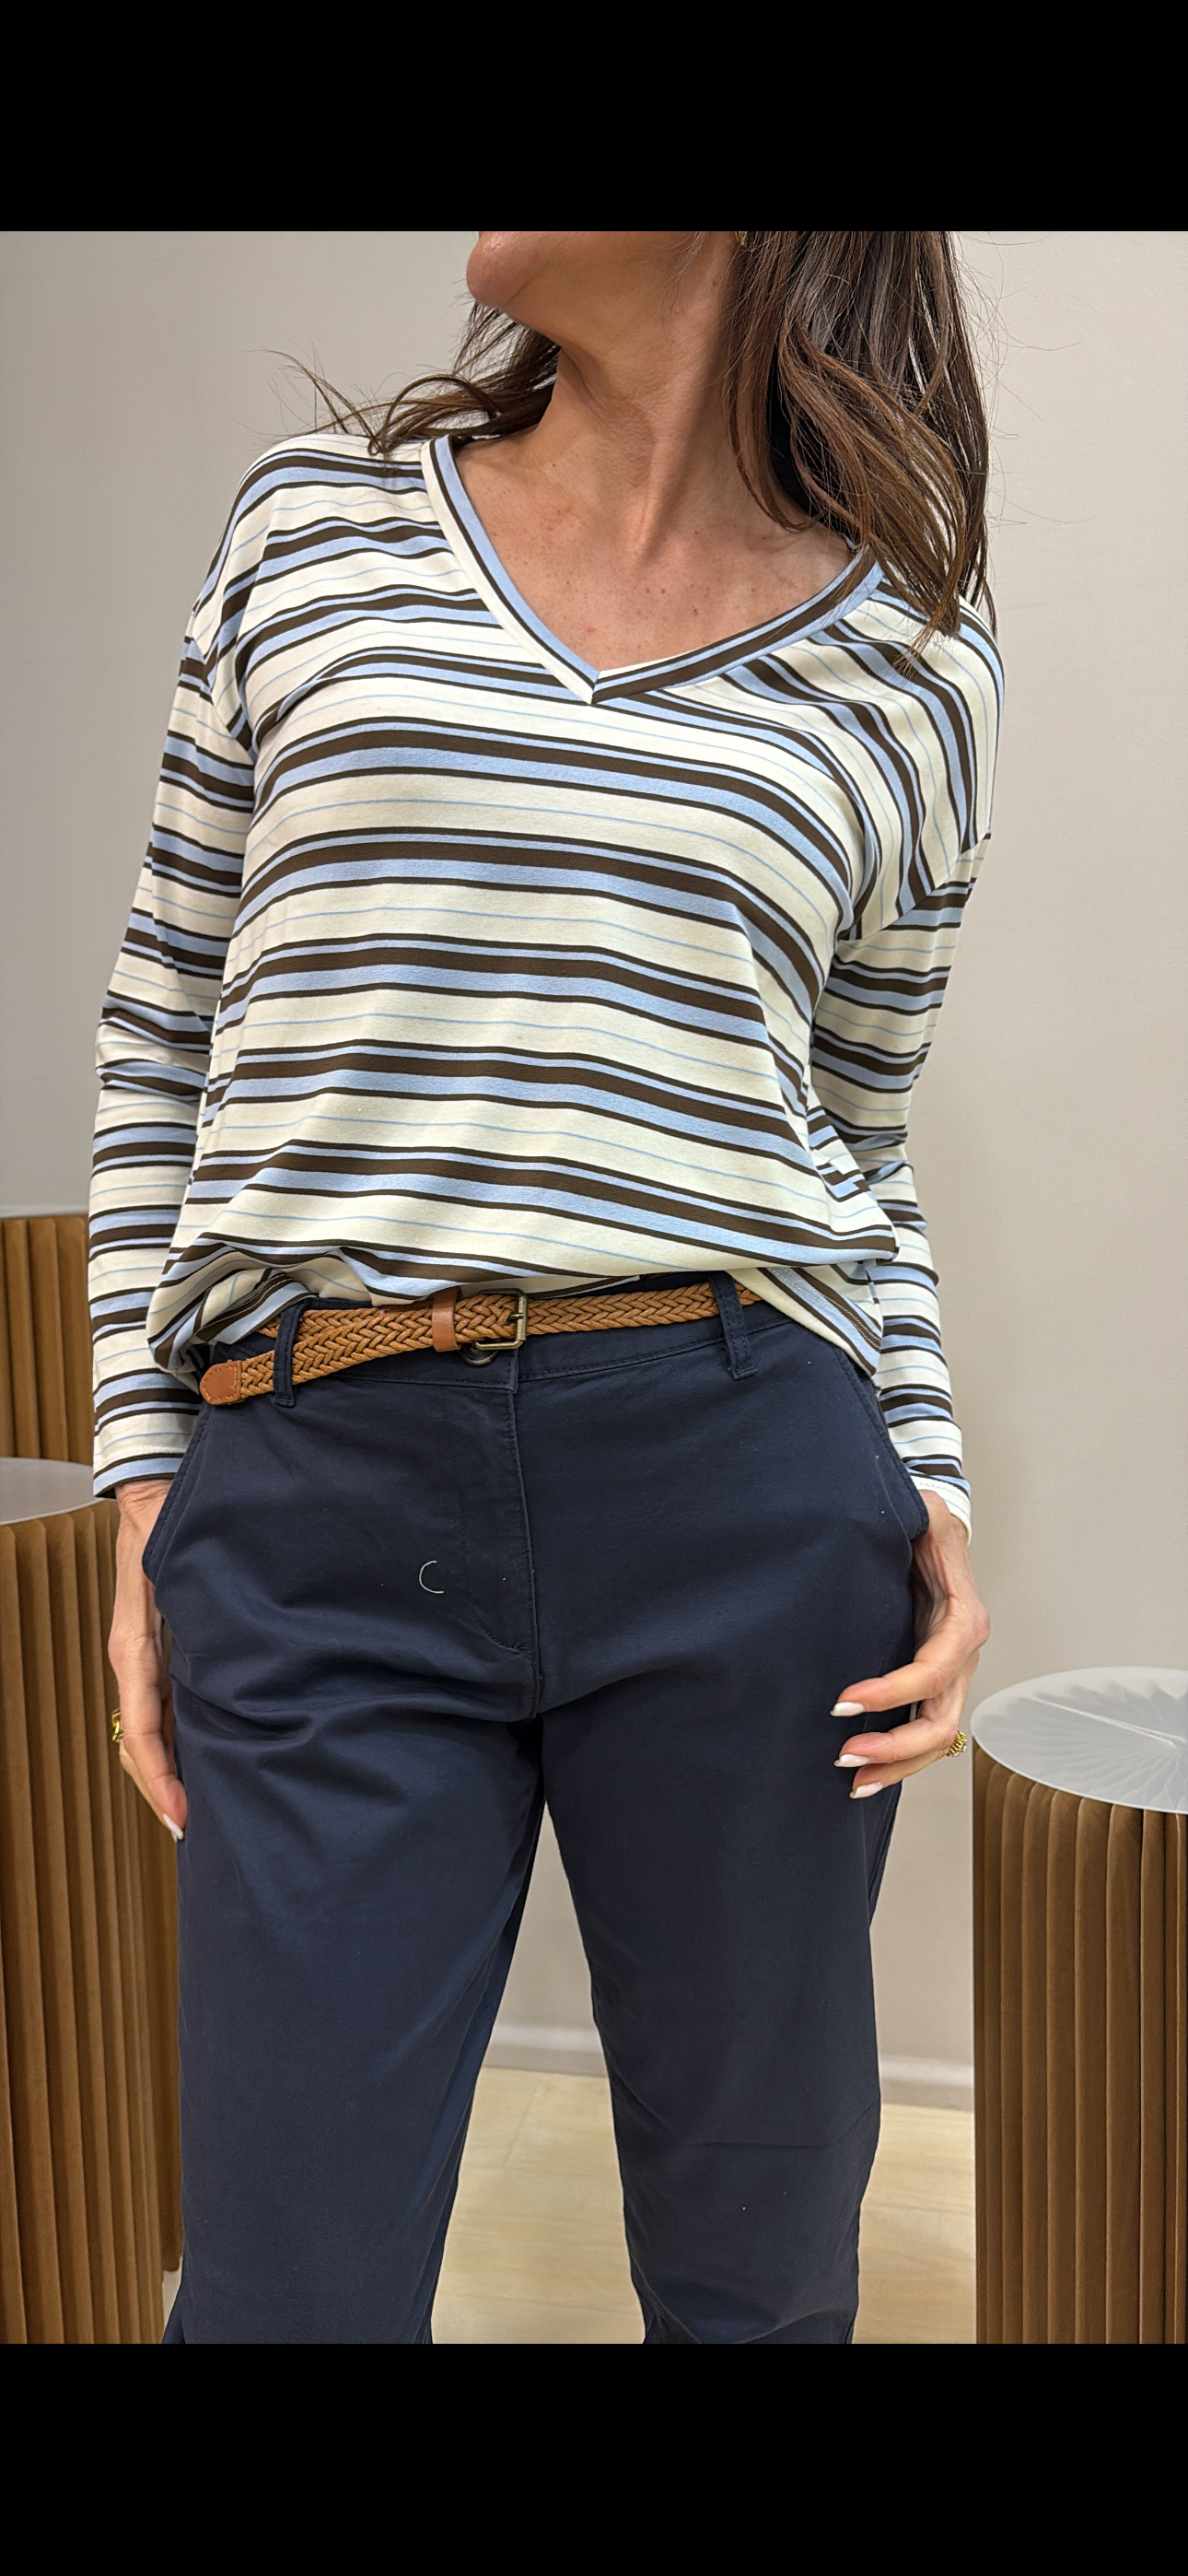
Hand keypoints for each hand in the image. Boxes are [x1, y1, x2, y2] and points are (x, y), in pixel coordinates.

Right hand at [109, 1478, 185, 1840]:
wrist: (154, 1493)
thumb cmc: (173, 1525)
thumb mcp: (185, 1572)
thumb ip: (203, 1620)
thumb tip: (235, 1672)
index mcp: (134, 1650)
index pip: (141, 1733)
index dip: (161, 1780)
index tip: (182, 1818)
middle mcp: (133, 1662)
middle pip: (139, 1746)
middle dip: (162, 1792)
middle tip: (195, 1832)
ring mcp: (143, 1660)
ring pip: (147, 1733)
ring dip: (168, 1772)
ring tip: (200, 1811)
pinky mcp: (157, 1653)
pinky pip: (160, 1710)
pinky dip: (175, 1743)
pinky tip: (202, 1761)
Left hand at [833, 1491, 989, 1797]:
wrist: (933, 1528)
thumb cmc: (924, 1520)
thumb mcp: (921, 1510)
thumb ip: (911, 1517)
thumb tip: (876, 1518)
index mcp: (963, 1617)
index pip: (933, 1669)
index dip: (893, 1691)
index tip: (843, 1701)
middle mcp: (962, 1653)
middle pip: (942, 1719)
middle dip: (895, 1746)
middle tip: (844, 1756)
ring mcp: (952, 1671)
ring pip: (937, 1736)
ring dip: (897, 1763)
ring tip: (853, 1782)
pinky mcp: (935, 1681)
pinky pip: (924, 1727)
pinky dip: (900, 1756)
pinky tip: (868, 1773)